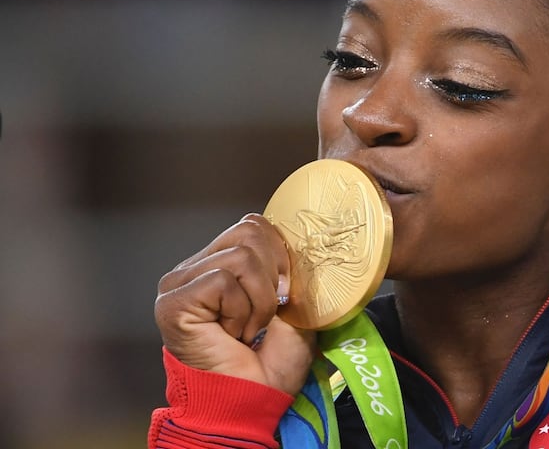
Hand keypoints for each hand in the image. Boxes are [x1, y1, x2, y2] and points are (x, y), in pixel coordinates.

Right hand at [155, 214, 315, 395]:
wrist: (255, 400)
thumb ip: (289, 268)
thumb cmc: (271, 362)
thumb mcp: (294, 306)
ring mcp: (179, 283)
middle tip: (265, 317)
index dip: (281, 256)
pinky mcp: (173, 301)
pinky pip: (223, 280)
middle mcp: (194, 268)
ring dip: (259, 301)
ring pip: (241, 256)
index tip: (285, 295)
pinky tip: (231, 335)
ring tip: (247, 330)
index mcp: (219, 263)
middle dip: (272, 279)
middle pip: (249, 232)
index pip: (254, 225)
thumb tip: (298, 241)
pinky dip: (241, 310)